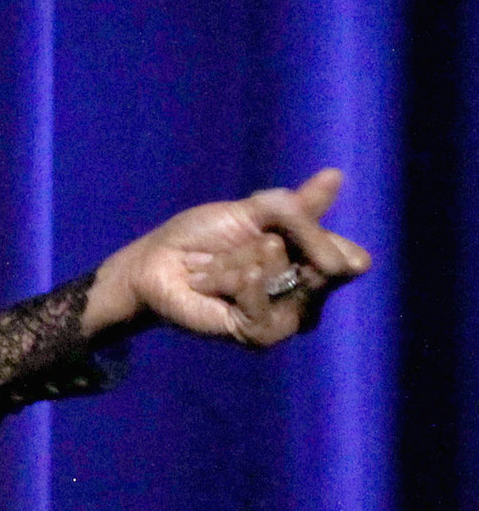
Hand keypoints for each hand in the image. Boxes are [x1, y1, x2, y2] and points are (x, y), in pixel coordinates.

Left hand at [84, 168, 370, 346]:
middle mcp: (310, 296)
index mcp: (316, 265)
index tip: (275, 228)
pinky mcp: (261, 335)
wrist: (159, 262)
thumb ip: (296, 204)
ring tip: (219, 269)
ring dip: (239, 260)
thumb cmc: (204, 236)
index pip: (352, 259)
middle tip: (241, 250)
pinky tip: (211, 284)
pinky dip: (229, 278)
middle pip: (323, 266)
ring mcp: (288, 319)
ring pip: (282, 273)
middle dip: (269, 242)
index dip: (317, 238)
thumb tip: (335, 175)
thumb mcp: (252, 210)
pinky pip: (257, 293)